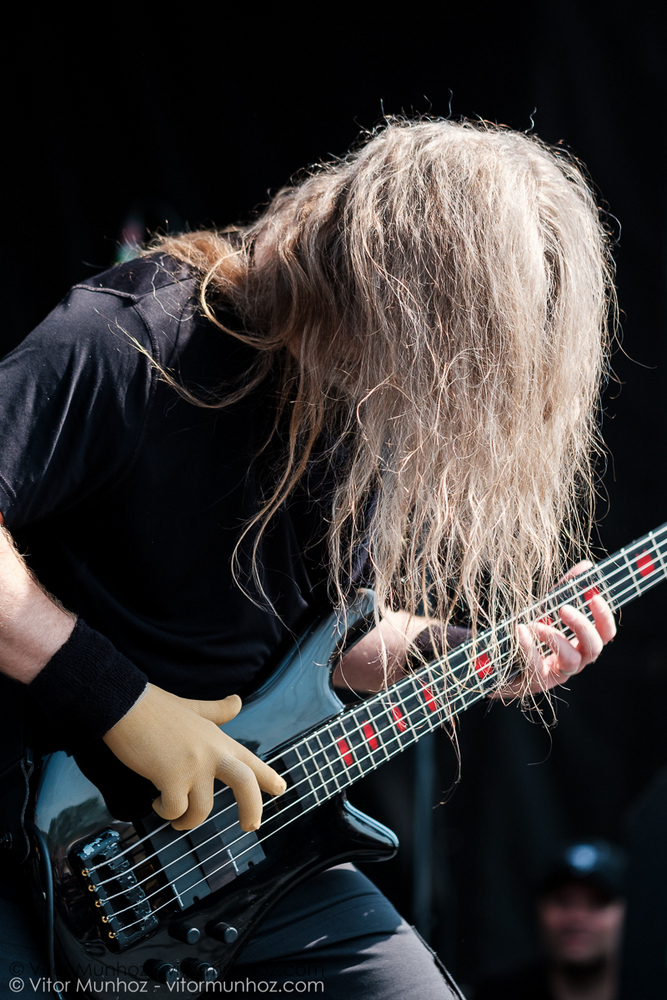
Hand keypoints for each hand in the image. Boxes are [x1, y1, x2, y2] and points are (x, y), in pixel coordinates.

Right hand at [103, 684, 285, 830]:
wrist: (126, 704)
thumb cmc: (155, 707)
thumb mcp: (193, 708)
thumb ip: (216, 711)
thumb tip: (237, 701)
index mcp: (218, 739)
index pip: (250, 759)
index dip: (267, 776)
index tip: (281, 789)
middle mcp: (212, 753)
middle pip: (245, 785)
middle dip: (252, 809)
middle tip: (251, 827)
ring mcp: (194, 766)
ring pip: (201, 811)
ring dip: (186, 821)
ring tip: (173, 816)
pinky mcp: (171, 777)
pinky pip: (174, 810)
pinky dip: (164, 812)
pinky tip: (154, 802)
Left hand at [499, 562, 615, 696]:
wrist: (496, 660)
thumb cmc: (528, 631)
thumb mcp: (546, 608)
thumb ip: (566, 590)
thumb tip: (586, 566)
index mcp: (581, 643)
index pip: (605, 633)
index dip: (604, 616)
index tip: (594, 596)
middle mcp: (575, 660)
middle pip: (594, 647)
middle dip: (582, 626)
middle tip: (565, 609)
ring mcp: (557, 674)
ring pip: (572, 661)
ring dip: (556, 639)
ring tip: (536, 624)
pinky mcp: (536, 682)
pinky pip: (538, 667)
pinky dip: (529, 647)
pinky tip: (520, 631)